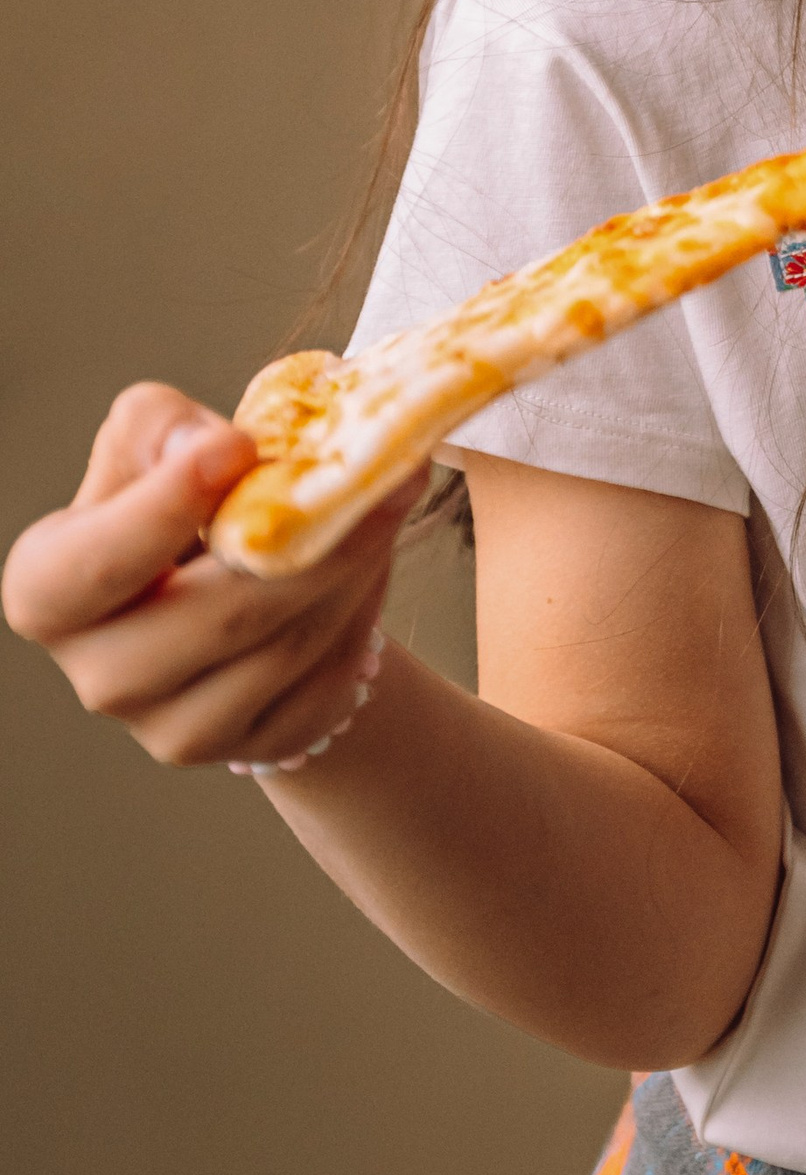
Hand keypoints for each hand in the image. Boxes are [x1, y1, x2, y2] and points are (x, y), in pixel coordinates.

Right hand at [4, 383, 413, 773]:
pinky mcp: (255, 745)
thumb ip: (160, 429)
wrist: (231, 587)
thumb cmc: (178, 501)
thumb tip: (214, 449)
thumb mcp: (147, 444)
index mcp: (50, 593)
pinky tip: (371, 561)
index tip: (235, 446)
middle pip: (221, 616)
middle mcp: (102, 675)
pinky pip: (329, 679)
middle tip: (379, 475)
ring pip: (289, 648)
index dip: (162, 508)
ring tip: (387, 503)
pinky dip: (363, 611)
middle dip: (313, 542)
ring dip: (355, 567)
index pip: (96, 564)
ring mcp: (176, 729)